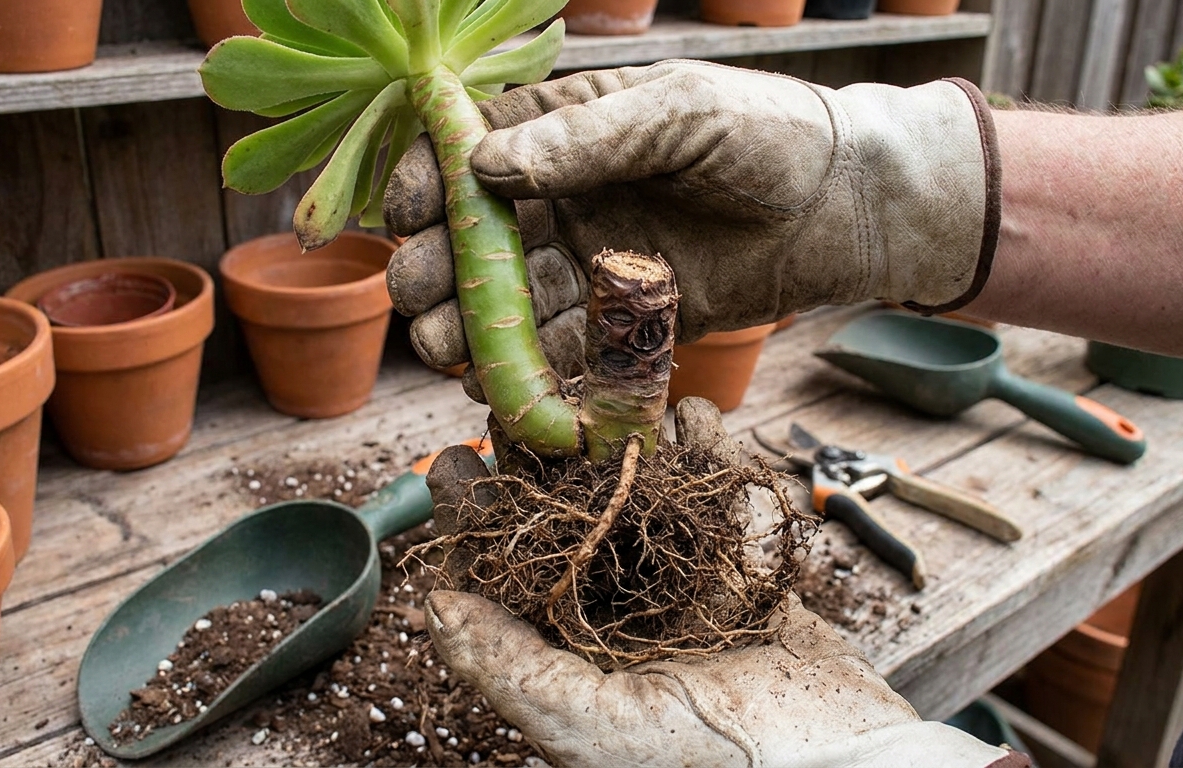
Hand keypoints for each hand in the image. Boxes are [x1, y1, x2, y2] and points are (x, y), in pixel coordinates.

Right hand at [385, 60, 1000, 389]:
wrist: (847, 206)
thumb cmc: (769, 135)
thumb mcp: (677, 117)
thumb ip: (587, 140)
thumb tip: (486, 163)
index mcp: (570, 133)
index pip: (475, 154)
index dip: (431, 183)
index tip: (407, 213)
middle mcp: (570, 200)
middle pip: (483, 239)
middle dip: (443, 269)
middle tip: (416, 301)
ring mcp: (598, 264)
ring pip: (519, 303)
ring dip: (478, 329)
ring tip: (446, 353)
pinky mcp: (632, 322)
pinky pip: (574, 352)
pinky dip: (539, 371)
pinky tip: (505, 387)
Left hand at [421, 398, 1024, 767]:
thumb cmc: (708, 763)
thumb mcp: (589, 726)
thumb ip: (508, 665)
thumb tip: (434, 604)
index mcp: (574, 650)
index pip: (510, 571)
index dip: (476, 517)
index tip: (449, 461)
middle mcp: (623, 610)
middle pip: (570, 517)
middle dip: (543, 457)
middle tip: (520, 395)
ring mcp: (687, 581)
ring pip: (642, 493)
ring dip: (622, 438)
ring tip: (598, 385)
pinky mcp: (749, 563)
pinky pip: (721, 491)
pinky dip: (706, 447)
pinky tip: (688, 412)